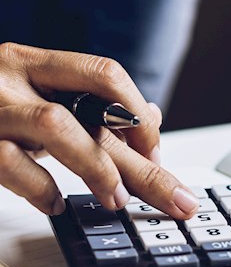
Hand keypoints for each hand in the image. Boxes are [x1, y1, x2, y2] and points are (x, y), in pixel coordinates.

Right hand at [0, 43, 198, 216]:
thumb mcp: (30, 95)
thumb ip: (86, 104)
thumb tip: (150, 115)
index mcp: (33, 62)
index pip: (105, 75)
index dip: (138, 116)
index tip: (155, 154)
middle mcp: (9, 76)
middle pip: (95, 114)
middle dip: (145, 163)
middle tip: (177, 201)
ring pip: (54, 127)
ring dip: (96, 169)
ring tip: (116, 201)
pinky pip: (5, 162)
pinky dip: (39, 187)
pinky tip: (56, 204)